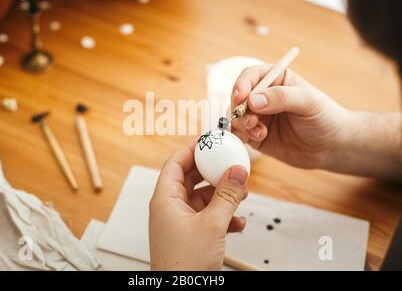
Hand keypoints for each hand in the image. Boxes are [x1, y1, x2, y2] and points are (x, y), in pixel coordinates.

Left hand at [149, 140, 248, 270]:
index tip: (209, 140)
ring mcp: (180, 223)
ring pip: (202, 199)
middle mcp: (170, 209)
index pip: (175, 163)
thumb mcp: (212, 225)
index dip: (191, 149)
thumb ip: (226, 196)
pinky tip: (238, 223)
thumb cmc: (185, 265)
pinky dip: (223, 217)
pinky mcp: (190, 236)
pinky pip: (208, 217)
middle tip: (231, 165)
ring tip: (242, 196)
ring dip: (223, 196)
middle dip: (213, 173)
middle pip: (191, 179)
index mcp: (165, 200)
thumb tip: (237, 171)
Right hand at [231, 64, 349, 168]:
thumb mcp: (308, 102)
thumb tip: (252, 100)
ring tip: (259, 131)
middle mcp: (263, 96)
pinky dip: (244, 135)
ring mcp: (258, 116)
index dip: (241, 84)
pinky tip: (260, 137)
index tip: (240, 97)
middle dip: (239, 108)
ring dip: (242, 123)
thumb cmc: (325, 117)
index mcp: (276, 79)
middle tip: (250, 119)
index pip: (250, 76)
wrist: (331, 147)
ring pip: (236, 116)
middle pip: (238, 96)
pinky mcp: (256, 135)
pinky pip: (239, 133)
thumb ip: (281, 97)